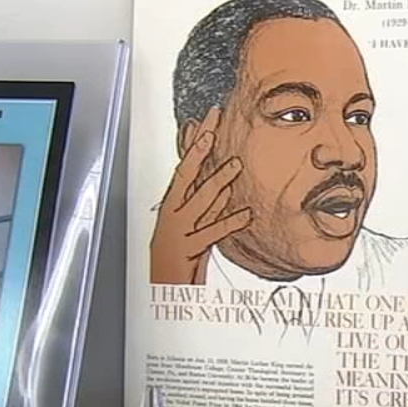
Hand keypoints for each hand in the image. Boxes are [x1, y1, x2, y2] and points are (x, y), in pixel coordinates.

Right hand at [148, 107, 252, 284]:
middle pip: (189, 172)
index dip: (196, 140)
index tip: (208, 118)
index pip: (185, 165)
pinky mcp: (189, 248)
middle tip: (215, 121)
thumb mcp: (192, 225)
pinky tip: (245, 214)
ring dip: (219, 180)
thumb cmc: (179, 258)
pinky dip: (229, 222)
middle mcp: (174, 212)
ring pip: (201, 199)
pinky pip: (212, 232)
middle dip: (202, 145)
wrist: (162, 289)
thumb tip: (225, 186)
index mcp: (173, 204)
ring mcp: (179, 229)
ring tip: (236, 165)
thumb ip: (207, 206)